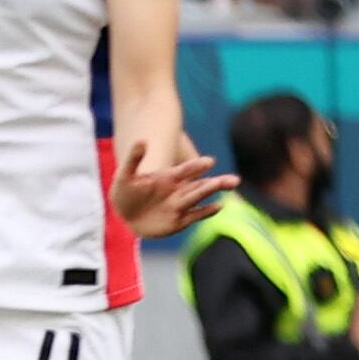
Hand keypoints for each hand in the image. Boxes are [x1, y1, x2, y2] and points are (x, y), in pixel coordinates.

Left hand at [108, 141, 235, 239]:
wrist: (126, 215)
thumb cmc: (125, 192)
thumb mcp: (125, 175)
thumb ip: (134, 158)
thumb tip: (142, 140)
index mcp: (167, 177)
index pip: (186, 170)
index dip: (196, 166)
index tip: (209, 161)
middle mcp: (178, 190)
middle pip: (200, 184)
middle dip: (215, 182)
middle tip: (233, 179)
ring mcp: (179, 205)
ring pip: (200, 197)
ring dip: (213, 192)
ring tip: (228, 185)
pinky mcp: (179, 220)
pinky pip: (195, 215)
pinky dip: (206, 211)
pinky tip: (219, 206)